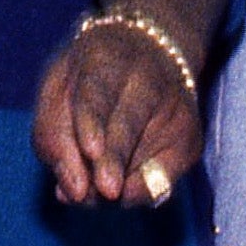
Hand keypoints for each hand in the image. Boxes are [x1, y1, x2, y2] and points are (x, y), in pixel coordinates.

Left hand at [35, 14, 202, 206]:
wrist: (149, 52)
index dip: (92, 123)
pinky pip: (164, 181)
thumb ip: (54, 140)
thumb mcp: (56, 94)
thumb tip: (73, 194)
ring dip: (118, 183)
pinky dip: (136, 192)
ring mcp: (177, 107)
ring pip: (147, 157)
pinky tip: (122, 180)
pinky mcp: (191, 139)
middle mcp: (148, 77)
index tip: (91, 151)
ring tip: (98, 185)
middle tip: (108, 191)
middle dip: (115, 159)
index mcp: (105, 57)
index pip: (97, 92)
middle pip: (129, 123)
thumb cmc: (86, 81)